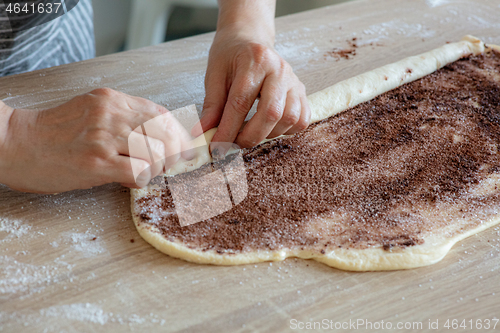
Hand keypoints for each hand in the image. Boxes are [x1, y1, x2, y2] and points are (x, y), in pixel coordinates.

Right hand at [0, 88, 191, 192]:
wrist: (16, 144)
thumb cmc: (54, 133)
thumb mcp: (91, 113)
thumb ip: (123, 120)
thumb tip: (156, 141)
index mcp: (112, 100)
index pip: (160, 112)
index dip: (177, 132)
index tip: (182, 146)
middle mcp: (111, 113)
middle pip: (164, 131)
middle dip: (175, 151)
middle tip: (172, 164)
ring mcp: (104, 137)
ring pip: (156, 151)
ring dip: (158, 167)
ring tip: (146, 172)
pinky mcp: (97, 161)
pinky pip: (139, 170)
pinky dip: (143, 178)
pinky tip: (131, 179)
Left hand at [193, 0, 309, 148]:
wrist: (250, 40)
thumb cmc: (230, 56)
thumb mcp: (215, 75)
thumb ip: (211, 106)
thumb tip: (202, 133)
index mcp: (255, 60)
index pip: (241, 103)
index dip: (228, 129)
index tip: (216, 147)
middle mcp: (280, 70)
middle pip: (271, 113)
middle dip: (250, 136)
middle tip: (233, 144)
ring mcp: (294, 81)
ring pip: (289, 119)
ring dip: (267, 134)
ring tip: (249, 132)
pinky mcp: (302, 92)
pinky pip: (301, 120)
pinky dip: (285, 130)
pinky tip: (268, 127)